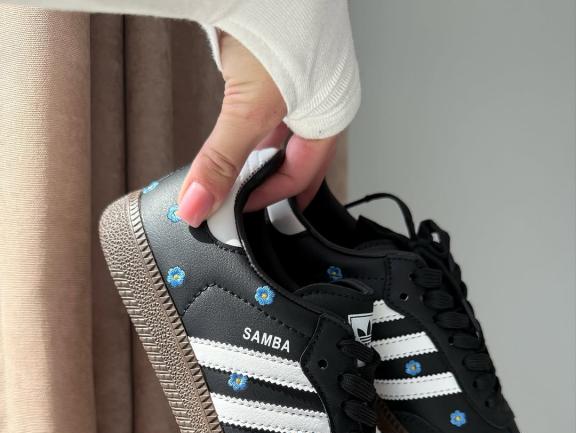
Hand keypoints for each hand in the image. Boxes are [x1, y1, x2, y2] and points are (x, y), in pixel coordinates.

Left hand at [177, 33, 337, 225]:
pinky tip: (234, 116)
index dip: (273, 198)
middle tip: (241, 196)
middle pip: (297, 154)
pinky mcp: (282, 52)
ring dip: (257, 147)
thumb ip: (221, 160)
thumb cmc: (284, 22)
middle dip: (269, 177)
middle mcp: (323, 96)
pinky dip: (250, 115)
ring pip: (282, 127)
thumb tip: (200, 205)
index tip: (243, 211)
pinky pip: (270, 98)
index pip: (305, 176)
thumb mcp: (248, 107)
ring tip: (233, 162)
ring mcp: (304, 73)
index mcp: (332, 114)